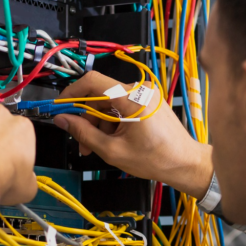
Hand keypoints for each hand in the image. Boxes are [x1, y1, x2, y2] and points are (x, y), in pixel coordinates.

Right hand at [53, 71, 213, 198]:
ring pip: (109, 104)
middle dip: (86, 119)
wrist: (185, 164)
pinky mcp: (148, 103)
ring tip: (94, 148)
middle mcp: (139, 90)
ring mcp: (145, 95)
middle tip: (79, 141)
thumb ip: (84, 133)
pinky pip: (121, 108)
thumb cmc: (156, 159)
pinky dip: (111, 123)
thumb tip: (62, 120)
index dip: (72, 93)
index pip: (93, 82)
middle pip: (100, 96)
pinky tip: (109, 141)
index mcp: (132, 98)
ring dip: (98, 125)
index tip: (60, 107)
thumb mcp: (113, 151)